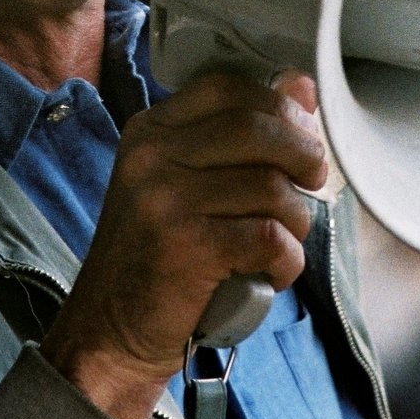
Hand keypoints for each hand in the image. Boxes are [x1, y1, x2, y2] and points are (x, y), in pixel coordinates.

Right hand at [40, 71, 326, 418]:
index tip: (300, 139)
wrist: (109, 332)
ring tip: (276, 245)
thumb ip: (237, 137)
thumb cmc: (157, 258)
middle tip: (310, 185)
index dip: (280, 108)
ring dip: (294, 222)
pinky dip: (285, 260)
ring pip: (272, 186)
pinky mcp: (186, 246)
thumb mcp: (184, 184)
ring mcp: (164, 198)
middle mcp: (152, 155)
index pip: (229, 87)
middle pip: (259, 128)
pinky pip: (269, 236)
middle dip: (304, 157)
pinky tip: (268, 274)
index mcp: (151, 130)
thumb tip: (302, 86)